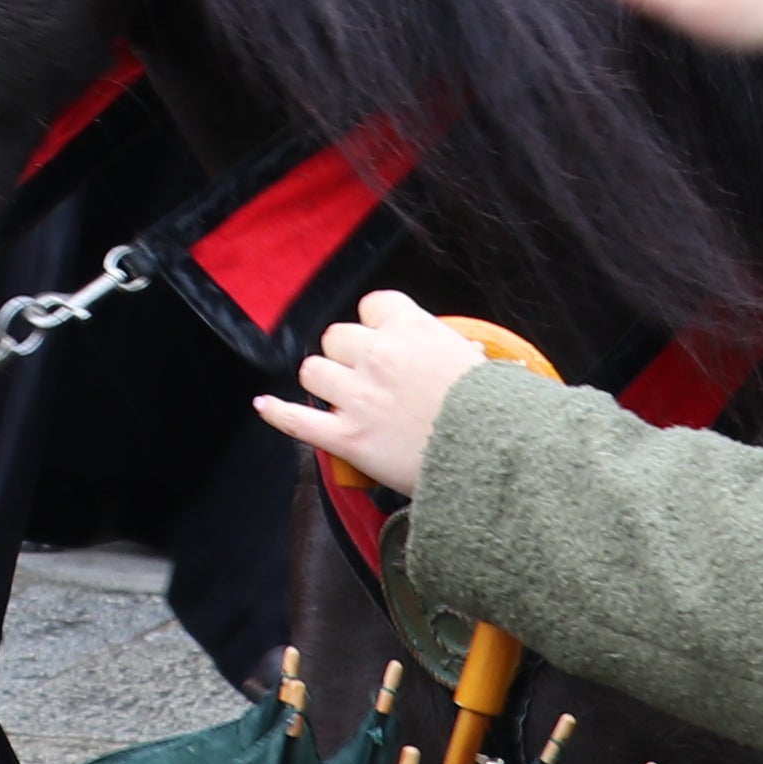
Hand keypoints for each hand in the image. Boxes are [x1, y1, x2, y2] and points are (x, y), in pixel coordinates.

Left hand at [252, 290, 485, 493]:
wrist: (497, 459)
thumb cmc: (496, 413)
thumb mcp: (474, 361)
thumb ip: (442, 346)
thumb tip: (444, 350)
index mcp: (411, 329)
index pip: (373, 304)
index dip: (376, 324)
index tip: (384, 338)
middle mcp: (378, 355)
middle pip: (337, 337)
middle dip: (349, 356)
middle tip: (372, 378)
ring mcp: (358, 396)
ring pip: (313, 371)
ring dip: (326, 382)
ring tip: (345, 398)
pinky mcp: (347, 437)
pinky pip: (296, 420)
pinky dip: (278, 413)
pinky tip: (265, 406)